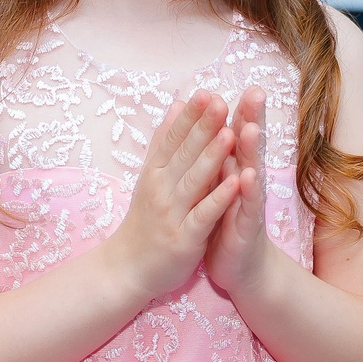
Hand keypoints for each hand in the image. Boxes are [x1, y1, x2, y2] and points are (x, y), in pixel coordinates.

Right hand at [104, 90, 238, 303]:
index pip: (173, 139)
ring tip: (230, 133)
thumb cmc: (144, 221)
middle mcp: (161, 189)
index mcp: (155, 173)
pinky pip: (203, 215)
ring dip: (212, 157)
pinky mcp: (184, 238)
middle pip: (184, 155)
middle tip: (220, 102)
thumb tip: (176, 105)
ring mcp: (172, 214)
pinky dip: (218, 199)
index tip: (206, 92)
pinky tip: (234, 183)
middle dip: (203, 128)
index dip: (190, 117)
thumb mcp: (150, 177)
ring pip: (194, 181)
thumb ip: (165, 141)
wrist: (128, 268)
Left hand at [204, 86, 278, 302]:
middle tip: (255, 92)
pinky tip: (248, 176)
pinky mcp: (246, 225)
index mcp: (233, 168)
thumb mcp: (217, 184)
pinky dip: (248, 191)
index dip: (236, 108)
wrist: (238, 266)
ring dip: (250, 150)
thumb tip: (209, 122)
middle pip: (248, 144)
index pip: (235, 131)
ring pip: (251, 170)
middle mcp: (245, 180)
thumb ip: (215, 155)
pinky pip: (247, 206)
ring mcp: (248, 202)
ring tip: (250, 128)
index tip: (239, 80)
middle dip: (251, 118)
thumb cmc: (225, 221)